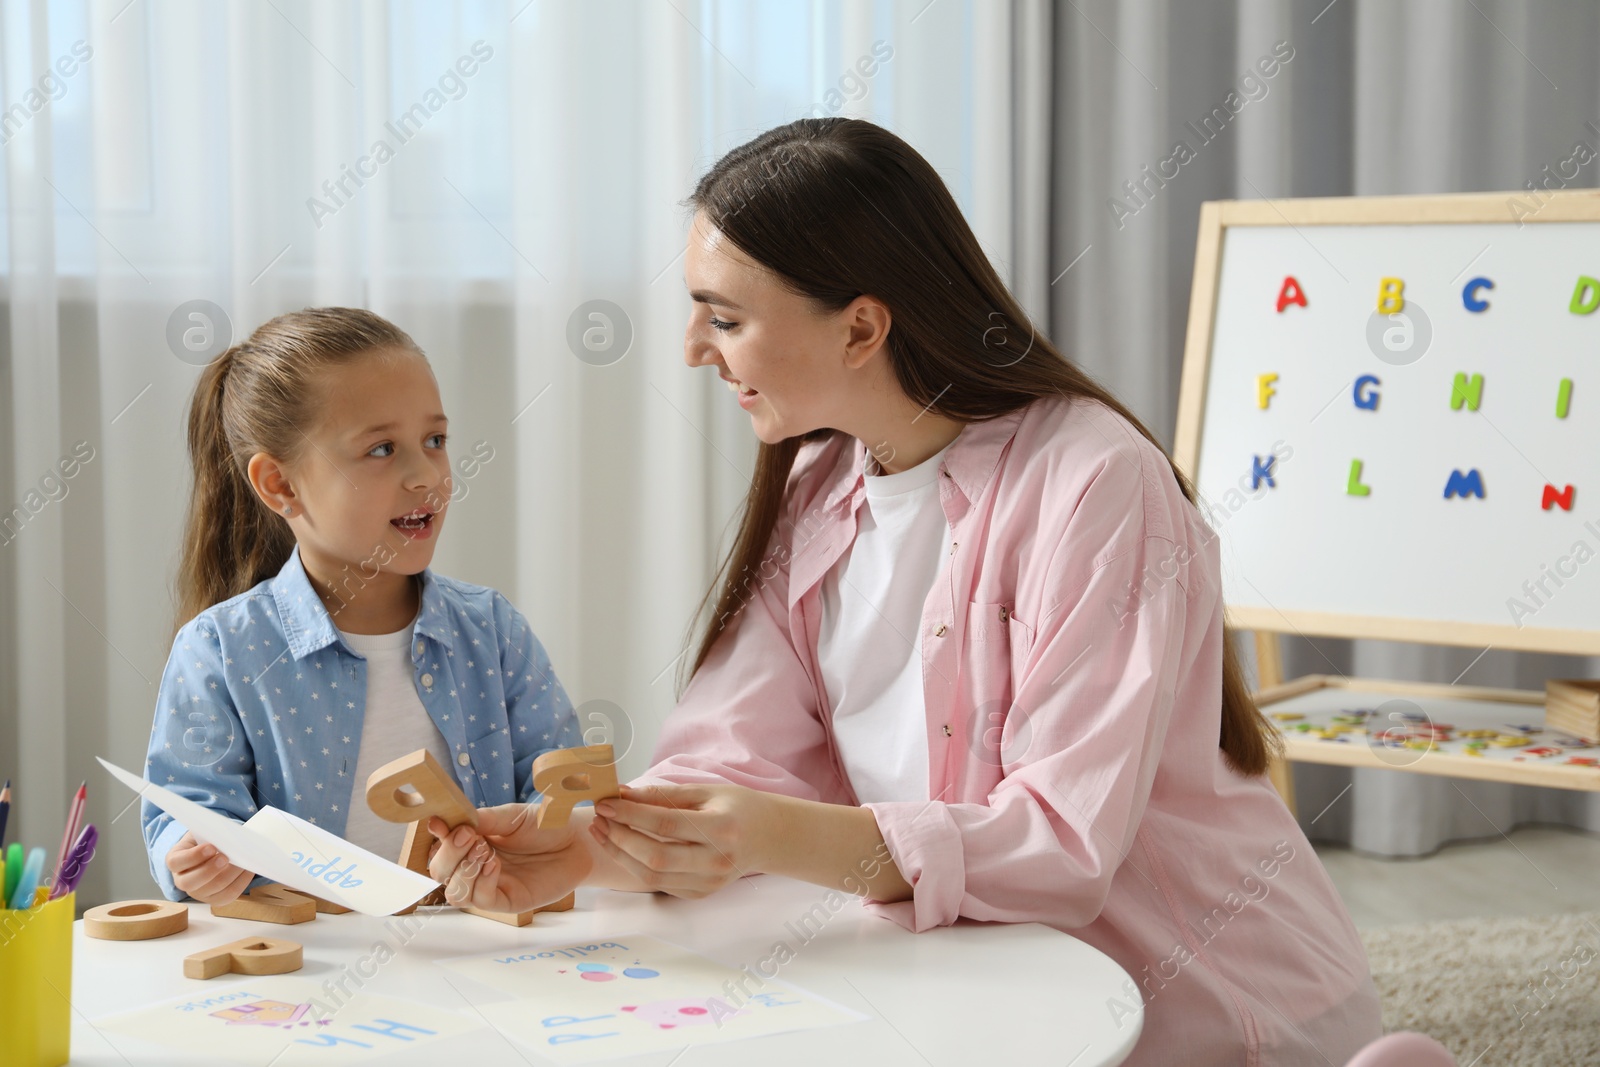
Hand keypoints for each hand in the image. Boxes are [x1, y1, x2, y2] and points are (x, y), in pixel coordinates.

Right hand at [167, 830, 253, 903]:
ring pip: (212, 889)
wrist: (213, 850)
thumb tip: (225, 835)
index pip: (177, 862)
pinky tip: (247, 870)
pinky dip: (240, 882)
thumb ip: (209, 834)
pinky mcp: (214, 899)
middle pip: (189, 882)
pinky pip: (227, 895)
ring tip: (241, 862)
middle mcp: (182, 880)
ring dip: (230, 875)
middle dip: (209, 870)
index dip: (193, 856)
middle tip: (225, 857)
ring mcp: (197, 892)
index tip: (211, 847)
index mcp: (175, 861)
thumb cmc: (206, 840)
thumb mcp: (203, 832)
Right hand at [426, 804, 592, 912]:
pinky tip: (494, 865)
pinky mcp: (507, 901)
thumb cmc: (545, 825)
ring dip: (462, 872)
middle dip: (449, 855)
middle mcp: (475, 865)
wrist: (577, 839)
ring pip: (455, 893)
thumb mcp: (510, 816)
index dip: (436, 838)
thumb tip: (446, 822)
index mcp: (471, 842)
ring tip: (484, 851)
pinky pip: (481, 901)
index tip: (440, 825)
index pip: (440, 846)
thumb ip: (480, 820)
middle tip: (470, 836)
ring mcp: (489, 885)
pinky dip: (482, 883)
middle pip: (440, 872)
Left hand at [589, 783, 777, 898]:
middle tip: (599, 818)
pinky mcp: (700, 894)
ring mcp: (708, 883)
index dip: (631, 815)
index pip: (666, 824)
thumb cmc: (738, 807)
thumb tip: (622, 794)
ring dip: (621, 855)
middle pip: (655, 857)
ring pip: (652, 877)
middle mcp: (716, 861)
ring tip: (603, 832)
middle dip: (620, 838)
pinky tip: (623, 847)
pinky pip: (660, 884)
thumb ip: (664, 795)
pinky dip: (636, 866)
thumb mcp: (706, 791)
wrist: (769, 838)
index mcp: (721, 829)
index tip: (605, 803)